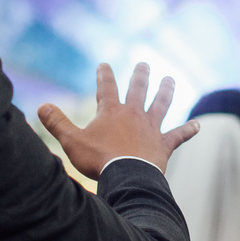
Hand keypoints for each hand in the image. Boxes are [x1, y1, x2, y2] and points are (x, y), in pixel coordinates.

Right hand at [39, 63, 199, 178]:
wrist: (127, 177)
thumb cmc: (98, 160)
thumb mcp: (71, 141)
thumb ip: (57, 123)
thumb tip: (41, 106)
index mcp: (111, 112)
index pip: (106, 87)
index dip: (104, 75)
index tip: (104, 64)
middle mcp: (134, 114)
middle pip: (138, 89)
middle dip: (140, 75)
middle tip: (144, 64)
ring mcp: (151, 128)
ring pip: (161, 105)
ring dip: (166, 91)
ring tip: (170, 79)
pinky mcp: (163, 145)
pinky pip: (178, 135)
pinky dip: (188, 130)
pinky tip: (199, 125)